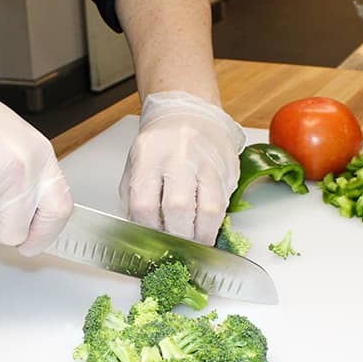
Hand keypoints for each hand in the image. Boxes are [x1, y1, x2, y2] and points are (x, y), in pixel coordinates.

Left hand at [119, 91, 245, 244]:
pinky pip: (224, 202)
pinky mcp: (228, 166)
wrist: (188, 113)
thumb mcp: (136, 165)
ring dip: (202, 234)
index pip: (144, 203)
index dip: (148, 229)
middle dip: (177, 235)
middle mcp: (179, 154)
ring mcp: (207, 159)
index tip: (152, 241)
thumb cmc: (159, 146)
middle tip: (176, 247)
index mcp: (149, 153)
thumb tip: (140, 235)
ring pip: (209, 207)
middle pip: (178, 207)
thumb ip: (134, 198)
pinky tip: (206, 228)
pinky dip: (215, 222)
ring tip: (195, 243)